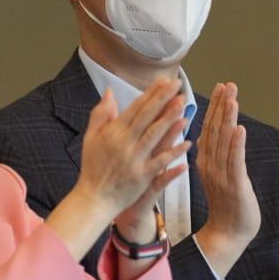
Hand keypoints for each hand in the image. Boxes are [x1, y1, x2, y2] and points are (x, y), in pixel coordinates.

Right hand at [75, 77, 191, 219]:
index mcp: (113, 132)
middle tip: (178, 85)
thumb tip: (110, 92)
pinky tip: (188, 142)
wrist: (93, 198)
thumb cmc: (92, 167)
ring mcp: (134, 160)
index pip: (135, 107)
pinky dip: (174, 152)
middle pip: (147, 117)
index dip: (151, 93)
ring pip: (155, 135)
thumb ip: (100, 114)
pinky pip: (161, 162)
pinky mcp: (142, 176)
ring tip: (183, 105)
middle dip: (163, 99)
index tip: (164, 81)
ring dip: (170, 119)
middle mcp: (124, 143)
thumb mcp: (90, 137)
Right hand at [193, 82, 260, 275]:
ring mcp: (221, 175)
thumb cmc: (226, 206)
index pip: (209, 129)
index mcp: (205, 162)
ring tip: (232, 99)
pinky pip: (234, 162)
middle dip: (222, 106)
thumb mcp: (215, 176)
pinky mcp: (234, 185)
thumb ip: (211, 155)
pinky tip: (239, 129)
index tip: (221, 88)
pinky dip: (236, 145)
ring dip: (228, 119)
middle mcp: (210, 166)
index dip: (215, 107)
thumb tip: (204, 137)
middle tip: (228, 85)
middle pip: (215, 130)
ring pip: (223, 142)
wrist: (228, 234)